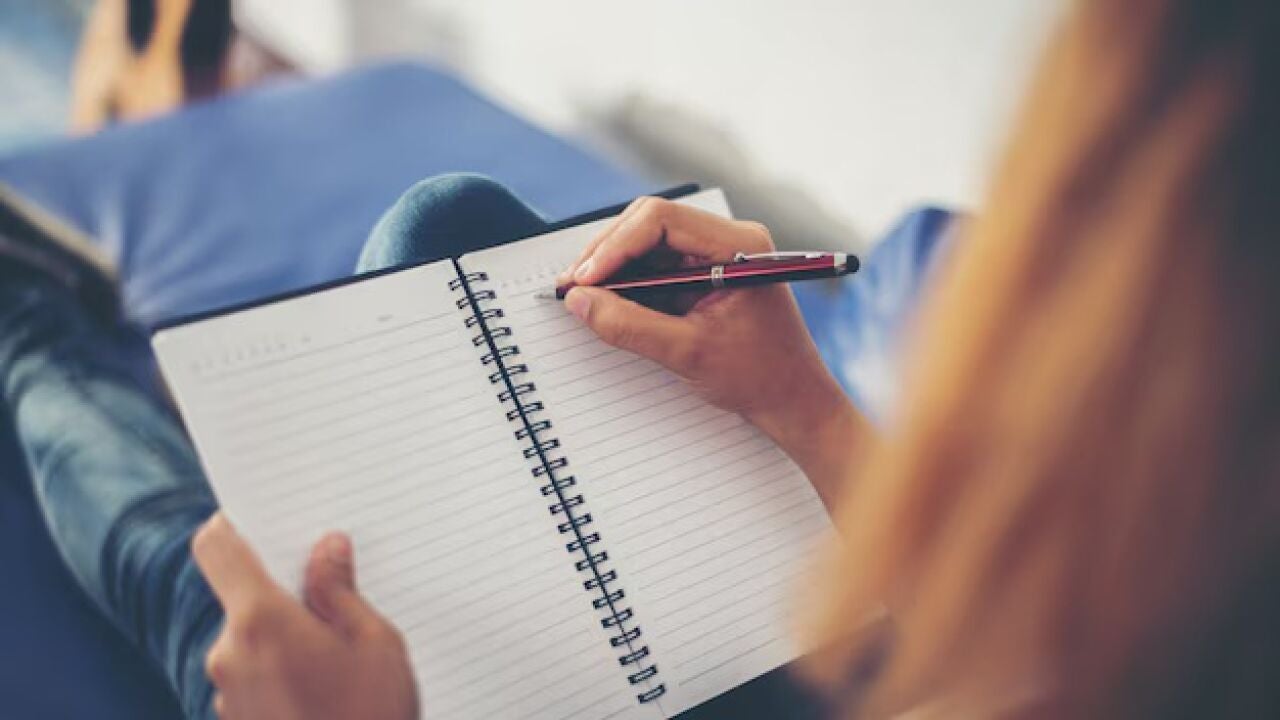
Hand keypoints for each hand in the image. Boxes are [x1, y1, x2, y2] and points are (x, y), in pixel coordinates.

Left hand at [192, 513, 417, 719]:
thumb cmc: (372, 719)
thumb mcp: (374, 644)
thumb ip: (339, 591)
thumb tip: (325, 550)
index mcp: (259, 622)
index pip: (217, 547)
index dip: (235, 525)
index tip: (264, 519)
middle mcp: (229, 655)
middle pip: (242, 596)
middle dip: (286, 589)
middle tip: (337, 588)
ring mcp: (229, 695)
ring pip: (251, 639)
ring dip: (287, 634)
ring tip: (343, 649)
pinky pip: (255, 676)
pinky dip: (284, 669)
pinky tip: (329, 684)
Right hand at [558, 197, 865, 506]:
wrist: (795, 403)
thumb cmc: (761, 378)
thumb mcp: (688, 354)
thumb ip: (630, 326)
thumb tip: (579, 302)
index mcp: (739, 245)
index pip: (661, 219)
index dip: (615, 246)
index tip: (585, 280)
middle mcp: (729, 239)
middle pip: (650, 223)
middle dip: (607, 254)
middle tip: (573, 288)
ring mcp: (717, 255)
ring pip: (648, 244)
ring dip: (613, 268)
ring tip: (582, 296)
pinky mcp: (706, 275)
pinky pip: (657, 266)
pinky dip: (628, 283)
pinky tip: (605, 302)